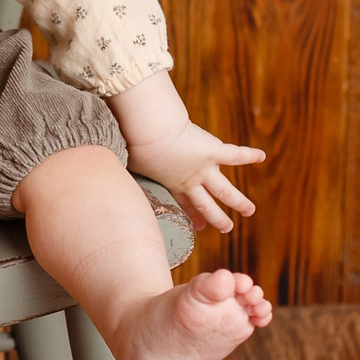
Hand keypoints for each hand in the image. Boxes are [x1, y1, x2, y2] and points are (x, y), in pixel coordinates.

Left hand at [124, 121, 263, 233]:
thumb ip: (120, 165)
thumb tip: (97, 165)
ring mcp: (203, 168)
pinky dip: (248, 154)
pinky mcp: (212, 152)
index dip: (193, 216)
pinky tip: (262, 156)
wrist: (150, 131)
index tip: (199, 227)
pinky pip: (234, 154)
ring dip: (237, 200)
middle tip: (227, 228)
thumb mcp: (127, 158)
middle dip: (217, 217)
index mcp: (172, 183)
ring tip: (250, 210)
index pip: (186, 204)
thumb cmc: (135, 142)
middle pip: (207, 204)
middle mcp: (190, 180)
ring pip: (224, 189)